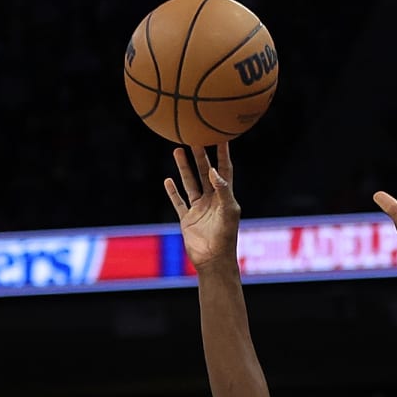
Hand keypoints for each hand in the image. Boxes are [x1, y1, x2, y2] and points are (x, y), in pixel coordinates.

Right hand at [165, 142, 239, 270]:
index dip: (223, 154)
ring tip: (177, 150)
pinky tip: (167, 180)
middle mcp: (212, 200)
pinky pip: (178, 202)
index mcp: (225, 196)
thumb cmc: (226, 237)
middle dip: (200, 155)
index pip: (224, 169)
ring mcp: (199, 209)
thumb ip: (223, 190)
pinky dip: (172, 192)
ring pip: (190, 183)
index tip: (222, 136)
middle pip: (205, 172)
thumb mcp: (228, 211)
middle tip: (194, 137)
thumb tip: (213, 171)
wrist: (213, 260)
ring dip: (184, 168)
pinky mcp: (187, 219)